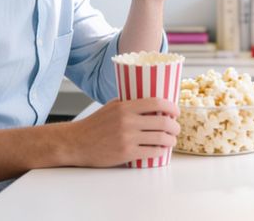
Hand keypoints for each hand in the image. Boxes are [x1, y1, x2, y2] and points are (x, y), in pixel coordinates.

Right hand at [61, 97, 180, 166]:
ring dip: (171, 140)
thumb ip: (130, 103)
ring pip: (160, 138)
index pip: (156, 102)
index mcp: (125, 107)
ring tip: (171, 140)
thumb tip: (152, 101)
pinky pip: (151, 152)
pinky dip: (160, 151)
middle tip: (176, 128)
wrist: (77, 143)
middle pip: (162, 121)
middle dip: (174, 126)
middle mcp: (127, 121)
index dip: (171, 106)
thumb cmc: (95, 124)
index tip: (176, 111)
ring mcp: (127, 138)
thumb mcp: (112, 106)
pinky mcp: (126, 153)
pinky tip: (161, 150)